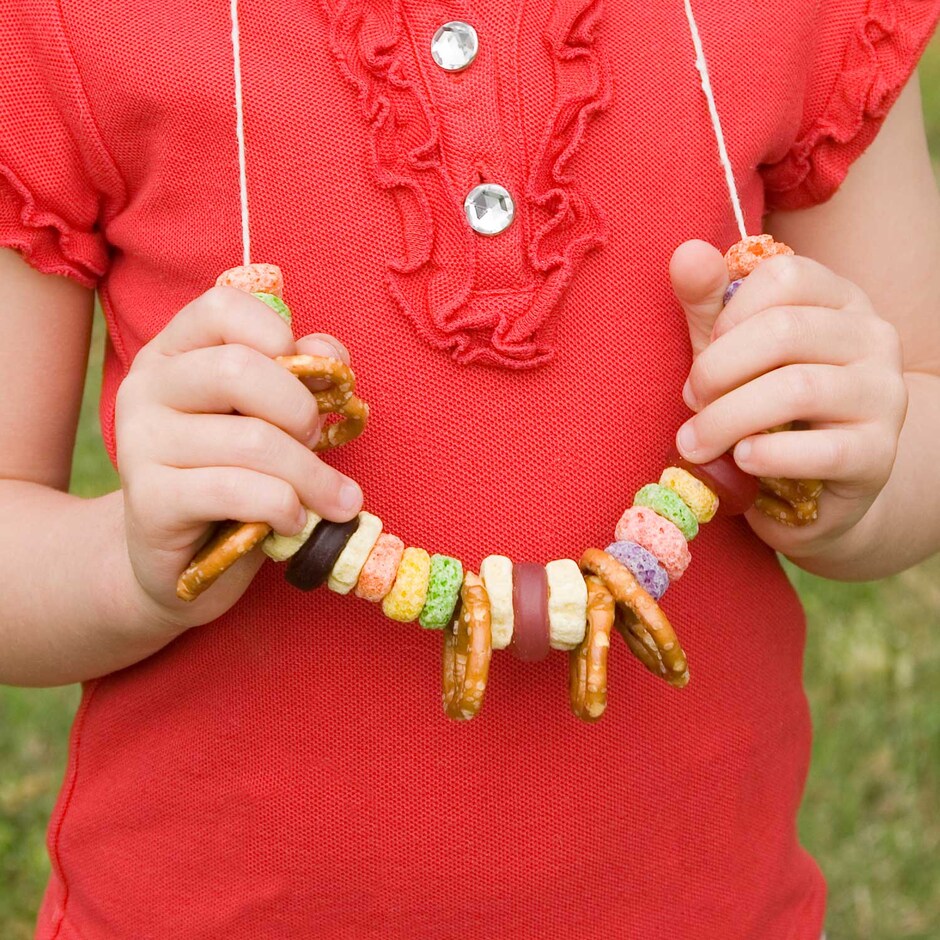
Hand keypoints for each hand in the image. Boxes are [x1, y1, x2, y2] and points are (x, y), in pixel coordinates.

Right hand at [114, 286, 362, 628]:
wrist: (180, 559)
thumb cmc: (235, 475)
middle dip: (301, 410)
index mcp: (174, 353)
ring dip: (310, 475)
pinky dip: (284, 507)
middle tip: (315, 442)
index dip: (280, 337)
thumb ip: (301, 376)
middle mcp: (146, 388)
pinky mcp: (149, 500)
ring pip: (251, 440)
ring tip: (328, 500)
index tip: (308, 382)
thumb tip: (330, 356)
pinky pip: (236, 491)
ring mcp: (139, 443)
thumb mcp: (270, 418)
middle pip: (239, 370)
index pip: (224, 308)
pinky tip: (293, 522)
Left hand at [669, 239, 907, 553]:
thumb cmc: (765, 401)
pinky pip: (822, 449)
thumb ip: (707, 302)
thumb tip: (686, 252)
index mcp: (838, 298)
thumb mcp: (730, 348)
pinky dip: (768, 455)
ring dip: (728, 418)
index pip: (785, 276)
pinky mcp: (879, 453)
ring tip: (696, 442)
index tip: (703, 353)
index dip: (728, 315)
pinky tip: (741, 459)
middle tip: (690, 402)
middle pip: (785, 331)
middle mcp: (872, 336)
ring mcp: (883, 394)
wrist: (815, 480)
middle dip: (717, 370)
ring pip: (798, 389)